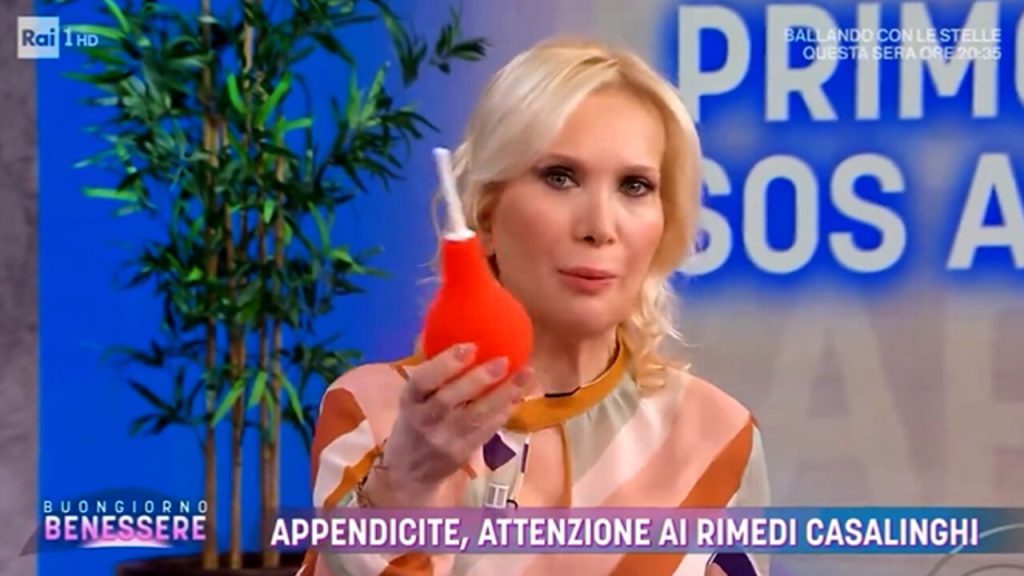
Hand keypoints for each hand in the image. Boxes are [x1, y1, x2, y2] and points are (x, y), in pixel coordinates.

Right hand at [364, 343, 530, 506]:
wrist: (408, 471)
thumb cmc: (415, 419)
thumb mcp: (414, 396)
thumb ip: (432, 368)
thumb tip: (449, 322)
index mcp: (409, 400)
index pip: (422, 381)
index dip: (445, 364)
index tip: (470, 346)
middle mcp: (423, 421)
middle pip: (449, 401)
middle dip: (478, 380)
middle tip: (504, 360)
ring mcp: (443, 441)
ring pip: (474, 418)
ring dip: (502, 395)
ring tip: (525, 374)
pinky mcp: (461, 454)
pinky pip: (486, 432)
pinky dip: (504, 412)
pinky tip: (519, 395)